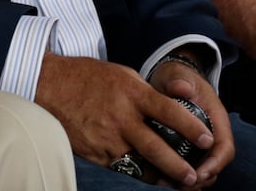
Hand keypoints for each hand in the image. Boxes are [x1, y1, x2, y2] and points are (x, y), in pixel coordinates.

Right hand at [34, 54, 212, 186]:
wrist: (47, 85)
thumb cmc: (88, 77)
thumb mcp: (123, 73)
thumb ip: (153, 90)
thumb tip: (186, 97)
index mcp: (131, 93)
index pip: (169, 112)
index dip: (191, 128)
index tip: (208, 139)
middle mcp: (120, 117)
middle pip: (157, 148)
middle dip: (179, 167)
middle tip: (194, 177)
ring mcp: (106, 137)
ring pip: (140, 164)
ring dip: (160, 176)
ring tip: (175, 181)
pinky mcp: (94, 152)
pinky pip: (122, 167)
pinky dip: (136, 171)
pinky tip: (147, 173)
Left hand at [148, 55, 233, 186]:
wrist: (172, 78)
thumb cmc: (178, 77)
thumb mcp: (178, 75)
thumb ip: (180, 82)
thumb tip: (182, 88)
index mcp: (216, 118)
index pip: (224, 147)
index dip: (215, 163)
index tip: (199, 173)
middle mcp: (212, 133)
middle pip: (215, 163)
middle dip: (202, 177)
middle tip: (182, 186)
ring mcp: (201, 141)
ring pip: (203, 167)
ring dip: (191, 180)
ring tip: (172, 185)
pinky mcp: (188, 145)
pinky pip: (190, 164)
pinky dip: (181, 174)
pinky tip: (165, 180)